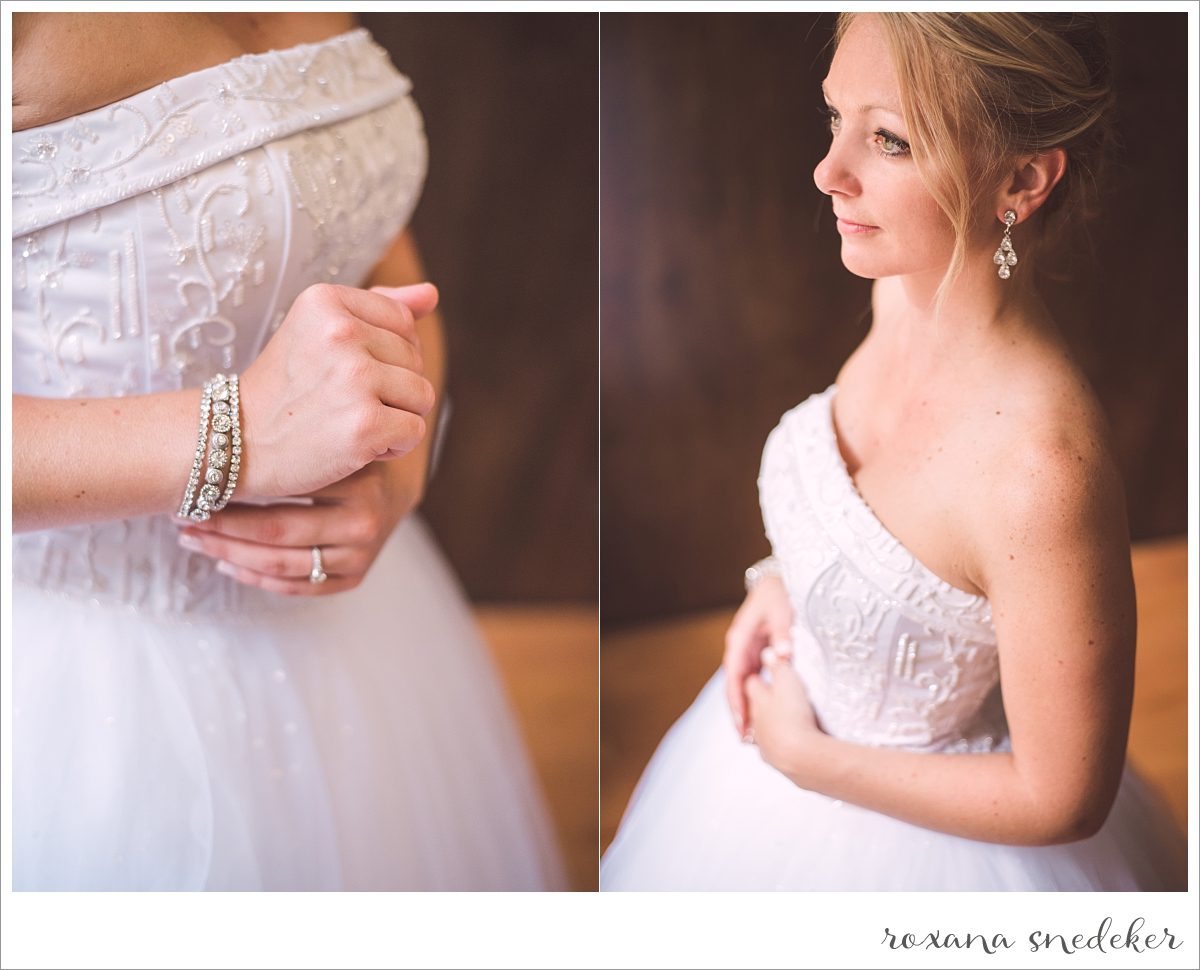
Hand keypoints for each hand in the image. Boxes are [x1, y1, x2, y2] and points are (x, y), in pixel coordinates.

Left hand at [177, 454, 425, 595]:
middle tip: (182, 521)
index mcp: (357, 481)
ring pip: (284, 564)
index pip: (281, 496)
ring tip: (196, 541)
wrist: (398, 480)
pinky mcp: (358, 575)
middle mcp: (365, 521)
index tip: (188, 489)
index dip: (227, 495)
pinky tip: (228, 563)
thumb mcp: (331, 435)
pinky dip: (260, 578)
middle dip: (222, 529)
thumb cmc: (349, 451)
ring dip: (231, 554)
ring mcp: (363, 553)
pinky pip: (302, 586)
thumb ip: (293, 439)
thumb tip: (211, 447)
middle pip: (277, 534)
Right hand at [237, 282, 438, 500]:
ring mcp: (353, 378)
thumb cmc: (283, 390)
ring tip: (350, 422)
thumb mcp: (317, 332)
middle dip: (391, 389)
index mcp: (326, 300)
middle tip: (341, 402)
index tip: (345, 372)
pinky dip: (393, 447)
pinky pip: (415, 431)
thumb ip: (377, 308)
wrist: (234, 445)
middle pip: (415, 360)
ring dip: (396, 418)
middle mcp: (340, 332)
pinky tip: (356, 445)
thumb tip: (431, 293)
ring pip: (422, 396)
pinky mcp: (364, 424)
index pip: (404, 322)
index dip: (387, 356)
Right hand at [723, 574, 792, 738]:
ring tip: (749, 734)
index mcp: (740, 638)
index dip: (737, 699)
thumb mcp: (782, 611)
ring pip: (741, 685)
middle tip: (744, 738)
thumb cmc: (779, 595)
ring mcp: (745, 651)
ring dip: (743, 707)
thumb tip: (781, 655)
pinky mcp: (754, 653)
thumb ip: (781, 633)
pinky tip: (758, 715)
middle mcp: (738, 647)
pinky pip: (750, 679)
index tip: (742, 720)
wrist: (776, 583)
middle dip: (737, 711)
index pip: (735, 674)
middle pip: (734, 684)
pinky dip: (752, 697)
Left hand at [745, 650, 824, 785]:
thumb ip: (778, 665)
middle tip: (766, 698)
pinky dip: (776, 745)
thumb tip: (768, 651)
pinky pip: (773, 750)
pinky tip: (783, 747)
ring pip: (758, 732)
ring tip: (774, 724)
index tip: (760, 674)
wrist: (800, 756)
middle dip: (757, 703)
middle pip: (752, 709)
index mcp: (758, 700)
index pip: (751, 684)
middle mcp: (756, 722)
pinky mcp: (776, 761)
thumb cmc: (793, 713)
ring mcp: (764, 744)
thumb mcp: (788, 681)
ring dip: (765, 726)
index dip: (756, 677)